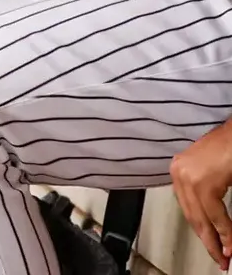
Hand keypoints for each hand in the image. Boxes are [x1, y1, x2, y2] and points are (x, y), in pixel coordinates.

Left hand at [173, 121, 231, 267]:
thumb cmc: (229, 146)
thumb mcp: (212, 170)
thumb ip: (208, 191)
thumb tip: (213, 221)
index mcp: (179, 170)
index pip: (188, 207)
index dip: (201, 231)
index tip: (213, 247)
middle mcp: (179, 172)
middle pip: (193, 216)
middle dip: (208, 241)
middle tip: (221, 260)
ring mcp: (189, 177)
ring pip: (202, 218)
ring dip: (217, 241)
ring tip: (227, 257)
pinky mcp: (203, 182)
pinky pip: (215, 214)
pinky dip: (225, 231)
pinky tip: (231, 245)